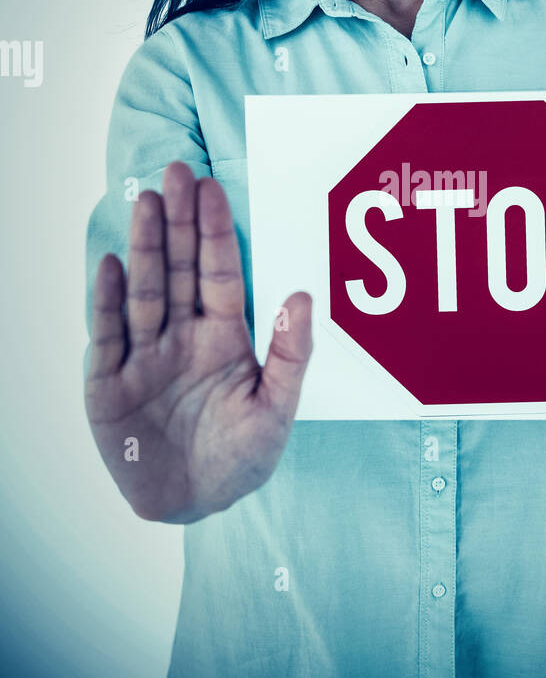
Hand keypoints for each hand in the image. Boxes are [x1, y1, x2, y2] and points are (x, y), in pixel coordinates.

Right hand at [85, 161, 312, 522]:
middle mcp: (181, 336)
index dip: (216, 232)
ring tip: (147, 205)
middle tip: (177, 172)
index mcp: (223, 336)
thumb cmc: (241, 458)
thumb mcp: (277, 410)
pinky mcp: (109, 383)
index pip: (219, 273)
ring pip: (145, 293)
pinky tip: (112, 265)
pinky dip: (109, 301)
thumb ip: (290, 354)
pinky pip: (109, 336)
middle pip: (180, 270)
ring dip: (145, 249)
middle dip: (179, 223)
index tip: (212, 188)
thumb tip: (303, 295)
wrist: (194, 505)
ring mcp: (144, 356)